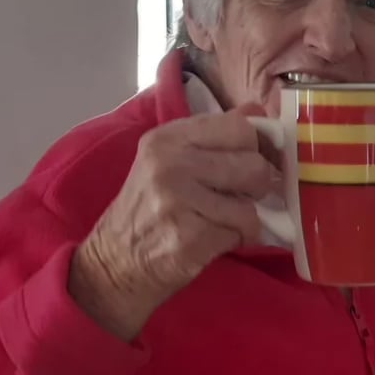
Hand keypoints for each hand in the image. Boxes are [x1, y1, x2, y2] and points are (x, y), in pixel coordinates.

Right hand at [69, 105, 276, 339]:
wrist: (114, 263)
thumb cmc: (150, 209)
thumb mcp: (170, 160)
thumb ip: (214, 135)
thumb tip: (259, 110)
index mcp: (168, 138)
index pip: (240, 128)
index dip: (259, 148)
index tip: (259, 161)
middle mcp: (170, 164)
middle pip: (254, 166)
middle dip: (257, 188)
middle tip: (240, 198)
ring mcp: (177, 201)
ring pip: (250, 207)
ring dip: (246, 221)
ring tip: (221, 223)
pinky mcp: (188, 238)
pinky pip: (239, 235)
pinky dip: (235, 241)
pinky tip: (211, 241)